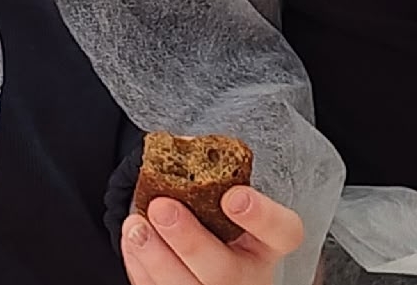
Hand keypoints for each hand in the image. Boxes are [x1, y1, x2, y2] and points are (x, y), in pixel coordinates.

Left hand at [122, 187, 303, 283]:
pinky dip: (140, 266)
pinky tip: (133, 240)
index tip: (234, 196)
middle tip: (163, 208)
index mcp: (267, 242)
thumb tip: (180, 145)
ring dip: (155, 256)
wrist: (199, 245)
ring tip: (135, 226)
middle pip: (225, 271)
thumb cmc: (214, 213)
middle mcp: (248, 275)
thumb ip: (207, 169)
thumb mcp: (222, 191)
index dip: (263, 216)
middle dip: (190, 240)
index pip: (283, 232)